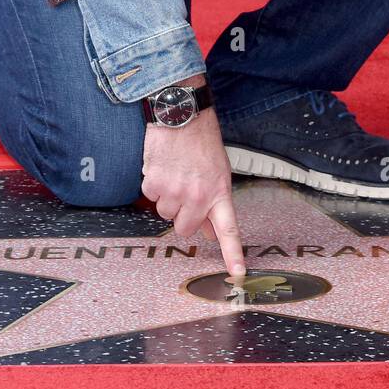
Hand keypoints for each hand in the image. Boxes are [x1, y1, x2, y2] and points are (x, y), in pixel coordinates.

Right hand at [141, 86, 245, 278]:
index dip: (232, 254)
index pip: (227, 229)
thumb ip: (214, 201)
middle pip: (184, 227)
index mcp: (219, 191)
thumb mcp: (218, 170)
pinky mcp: (153, 183)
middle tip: (185, 192)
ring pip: (165, 213)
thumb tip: (208, 231)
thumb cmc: (201, 139)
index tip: (237, 274)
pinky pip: (150, 196)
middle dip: (183, 216)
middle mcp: (197, 196)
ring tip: (174, 173)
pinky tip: (162, 166)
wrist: (180, 114)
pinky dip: (153, 185)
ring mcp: (174, 191)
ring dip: (168, 198)